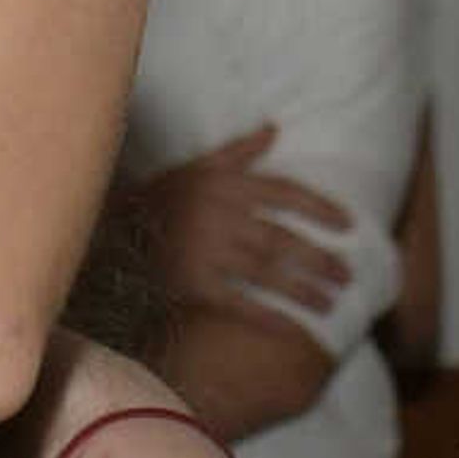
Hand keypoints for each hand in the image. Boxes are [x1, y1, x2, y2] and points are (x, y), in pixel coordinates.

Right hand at [140, 123, 353, 315]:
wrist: (109, 233)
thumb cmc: (158, 198)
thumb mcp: (196, 167)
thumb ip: (238, 151)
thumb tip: (274, 128)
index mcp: (226, 185)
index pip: (286, 193)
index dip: (321, 210)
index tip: (349, 226)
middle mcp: (221, 217)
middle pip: (283, 239)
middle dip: (320, 259)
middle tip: (347, 276)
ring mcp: (206, 252)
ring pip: (266, 272)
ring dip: (302, 290)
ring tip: (329, 304)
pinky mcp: (192, 283)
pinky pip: (238, 303)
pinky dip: (267, 318)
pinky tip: (293, 329)